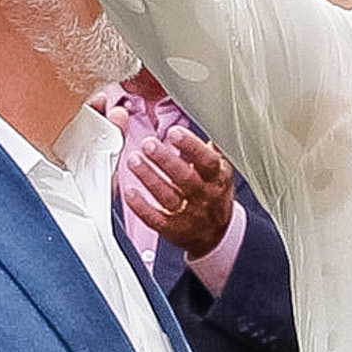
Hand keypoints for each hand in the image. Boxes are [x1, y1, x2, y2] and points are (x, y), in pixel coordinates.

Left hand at [121, 126, 237, 259]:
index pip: (207, 161)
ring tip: (134, 160)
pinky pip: (155, 219)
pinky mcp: (172, 229)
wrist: (216, 232)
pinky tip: (130, 192)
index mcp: (217, 177)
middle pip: (185, 178)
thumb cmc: (214, 192)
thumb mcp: (221, 169)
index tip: (174, 132)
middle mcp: (204, 196)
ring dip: (149, 178)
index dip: (191, 146)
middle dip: (165, 160)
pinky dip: (141, 206)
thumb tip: (209, 118)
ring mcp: (188, 214)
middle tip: (147, 143)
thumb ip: (212, 147)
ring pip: (167, 196)